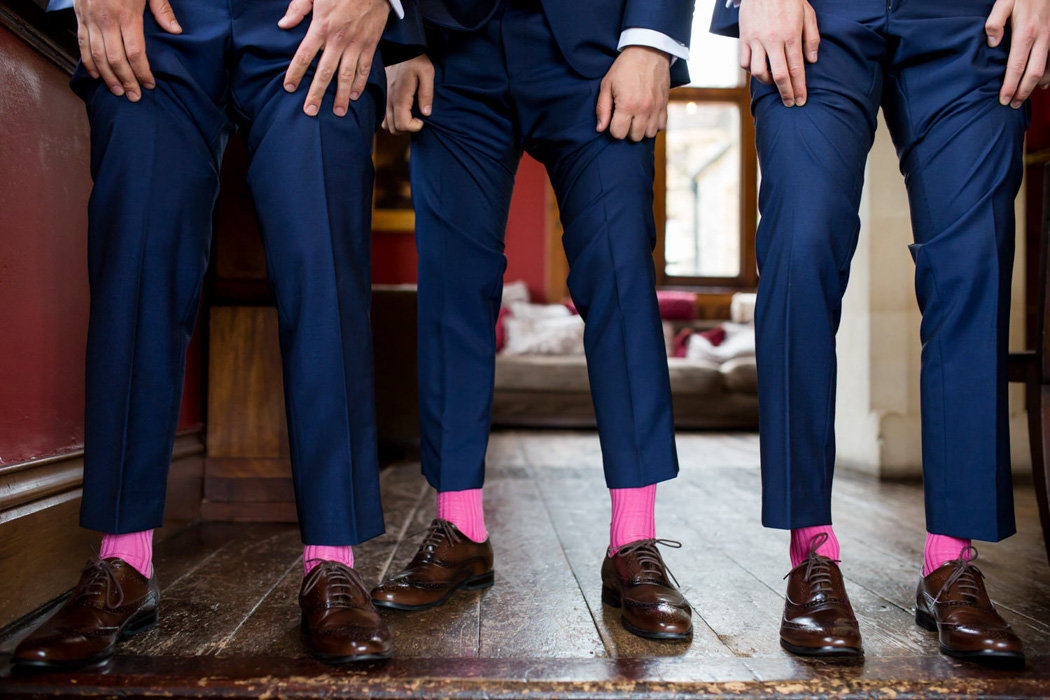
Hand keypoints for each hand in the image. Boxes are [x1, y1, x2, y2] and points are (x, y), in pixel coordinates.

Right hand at [74, 0, 181, 101]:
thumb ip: (162, 9)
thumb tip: (175, 31)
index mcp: (126, 14)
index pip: (135, 52)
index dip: (142, 72)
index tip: (150, 84)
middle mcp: (106, 19)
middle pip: (115, 59)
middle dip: (126, 80)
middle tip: (135, 97)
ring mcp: (90, 18)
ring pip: (97, 55)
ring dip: (107, 77)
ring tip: (118, 91)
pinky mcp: (79, 16)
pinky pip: (82, 43)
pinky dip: (88, 62)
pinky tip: (97, 75)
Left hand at [280, 0, 390, 116]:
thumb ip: (298, 8)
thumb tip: (283, 25)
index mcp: (321, 27)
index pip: (303, 56)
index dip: (295, 73)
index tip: (289, 88)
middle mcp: (337, 40)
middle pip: (324, 73)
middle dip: (317, 94)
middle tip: (310, 111)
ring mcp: (356, 45)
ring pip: (347, 76)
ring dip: (342, 96)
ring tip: (338, 113)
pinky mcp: (370, 45)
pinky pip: (365, 68)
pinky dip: (360, 83)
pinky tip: (355, 96)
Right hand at [382, 54, 433, 133]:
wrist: (401, 48)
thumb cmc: (416, 60)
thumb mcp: (427, 73)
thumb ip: (426, 93)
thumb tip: (426, 113)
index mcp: (400, 96)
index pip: (402, 124)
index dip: (414, 127)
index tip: (422, 119)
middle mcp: (389, 100)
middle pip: (394, 129)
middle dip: (407, 129)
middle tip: (417, 118)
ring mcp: (384, 99)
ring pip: (386, 125)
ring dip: (399, 126)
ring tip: (410, 117)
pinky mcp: (383, 97)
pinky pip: (383, 117)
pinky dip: (392, 120)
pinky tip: (403, 113)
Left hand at [596, 46, 670, 141]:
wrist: (648, 51)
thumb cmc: (625, 67)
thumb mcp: (607, 84)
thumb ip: (602, 108)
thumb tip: (600, 128)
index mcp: (627, 105)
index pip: (618, 134)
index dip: (613, 128)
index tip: (613, 119)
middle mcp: (643, 109)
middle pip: (634, 137)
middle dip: (627, 130)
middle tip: (625, 118)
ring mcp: (656, 108)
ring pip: (649, 134)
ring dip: (641, 129)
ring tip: (636, 118)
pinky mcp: (665, 104)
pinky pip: (661, 126)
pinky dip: (654, 125)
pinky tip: (647, 116)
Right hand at [738, 0, 818, 106]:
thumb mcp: (808, 14)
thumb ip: (812, 38)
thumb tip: (812, 61)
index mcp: (791, 36)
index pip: (796, 69)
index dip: (799, 88)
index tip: (801, 101)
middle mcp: (773, 41)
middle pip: (779, 75)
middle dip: (785, 93)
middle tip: (789, 103)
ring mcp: (756, 40)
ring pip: (758, 72)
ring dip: (767, 82)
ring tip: (774, 82)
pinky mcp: (744, 38)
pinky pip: (744, 62)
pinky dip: (751, 70)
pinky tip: (759, 69)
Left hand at [986, 0, 1049, 107]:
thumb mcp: (1004, 2)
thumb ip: (995, 22)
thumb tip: (992, 43)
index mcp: (1025, 33)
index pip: (1016, 67)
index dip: (1010, 86)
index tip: (1003, 99)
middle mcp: (1042, 38)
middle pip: (1033, 73)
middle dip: (1023, 92)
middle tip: (1012, 105)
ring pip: (1047, 69)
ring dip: (1036, 86)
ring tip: (1023, 98)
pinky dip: (1049, 74)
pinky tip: (1041, 83)